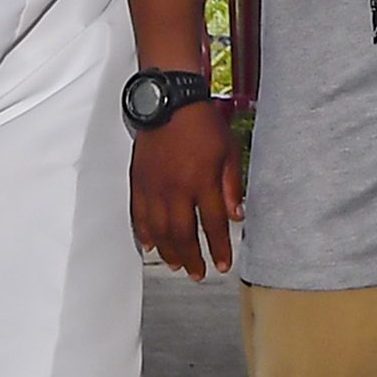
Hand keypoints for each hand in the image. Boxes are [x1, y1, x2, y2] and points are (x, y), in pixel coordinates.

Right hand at [130, 100, 245, 279]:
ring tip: (177, 265)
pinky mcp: (139, 181)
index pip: (212, 225)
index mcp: (202, 181)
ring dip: (168, 251)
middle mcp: (176, 188)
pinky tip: (150, 245)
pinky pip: (139, 213)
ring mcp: (154, 186)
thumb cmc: (203, 123)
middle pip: (183, 234)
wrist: (170, 102)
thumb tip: (237, 216)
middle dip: (193, 258)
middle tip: (198, 274)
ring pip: (160, 229)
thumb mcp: (229, 151)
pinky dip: (144, 232)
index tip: (223, 265)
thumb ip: (232, 186)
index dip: (218, 248)